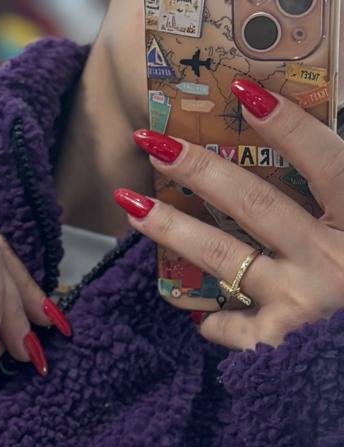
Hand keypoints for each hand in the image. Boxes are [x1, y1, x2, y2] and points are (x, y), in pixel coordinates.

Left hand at [115, 75, 343, 350]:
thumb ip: (333, 199)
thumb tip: (295, 160)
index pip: (327, 162)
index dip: (290, 126)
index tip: (245, 91)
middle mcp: (331, 260)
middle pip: (258, 205)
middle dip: (201, 171)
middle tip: (155, 143)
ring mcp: (302, 304)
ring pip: (225, 258)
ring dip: (173, 229)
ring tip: (132, 205)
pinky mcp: (280, 346)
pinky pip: (230, 327)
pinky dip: (212, 321)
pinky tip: (197, 317)